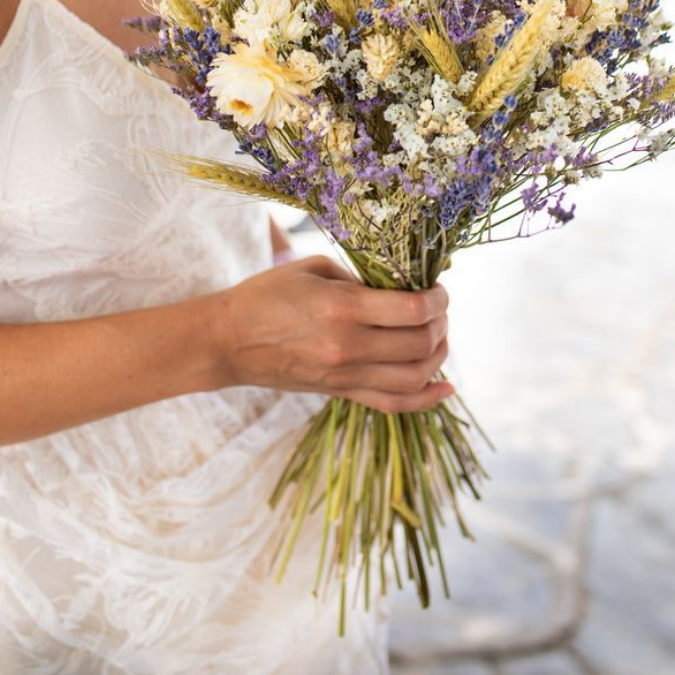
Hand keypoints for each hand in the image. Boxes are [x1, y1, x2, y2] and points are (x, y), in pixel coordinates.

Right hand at [204, 255, 452, 413]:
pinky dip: (426, 399)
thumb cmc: (268, 294)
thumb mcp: (315, 269)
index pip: (413, 310)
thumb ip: (361, 278)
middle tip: (438, 310)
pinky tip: (445, 388)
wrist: (228, 340)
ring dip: (438, 357)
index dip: (437, 299)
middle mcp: (347, 346)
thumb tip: (401, 288)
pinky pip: (393, 404)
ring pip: (414, 378)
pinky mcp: (340, 392)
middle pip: (420, 343)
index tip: (437, 289)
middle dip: (440, 324)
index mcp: (341, 308)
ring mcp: (344, 375)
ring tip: (439, 338)